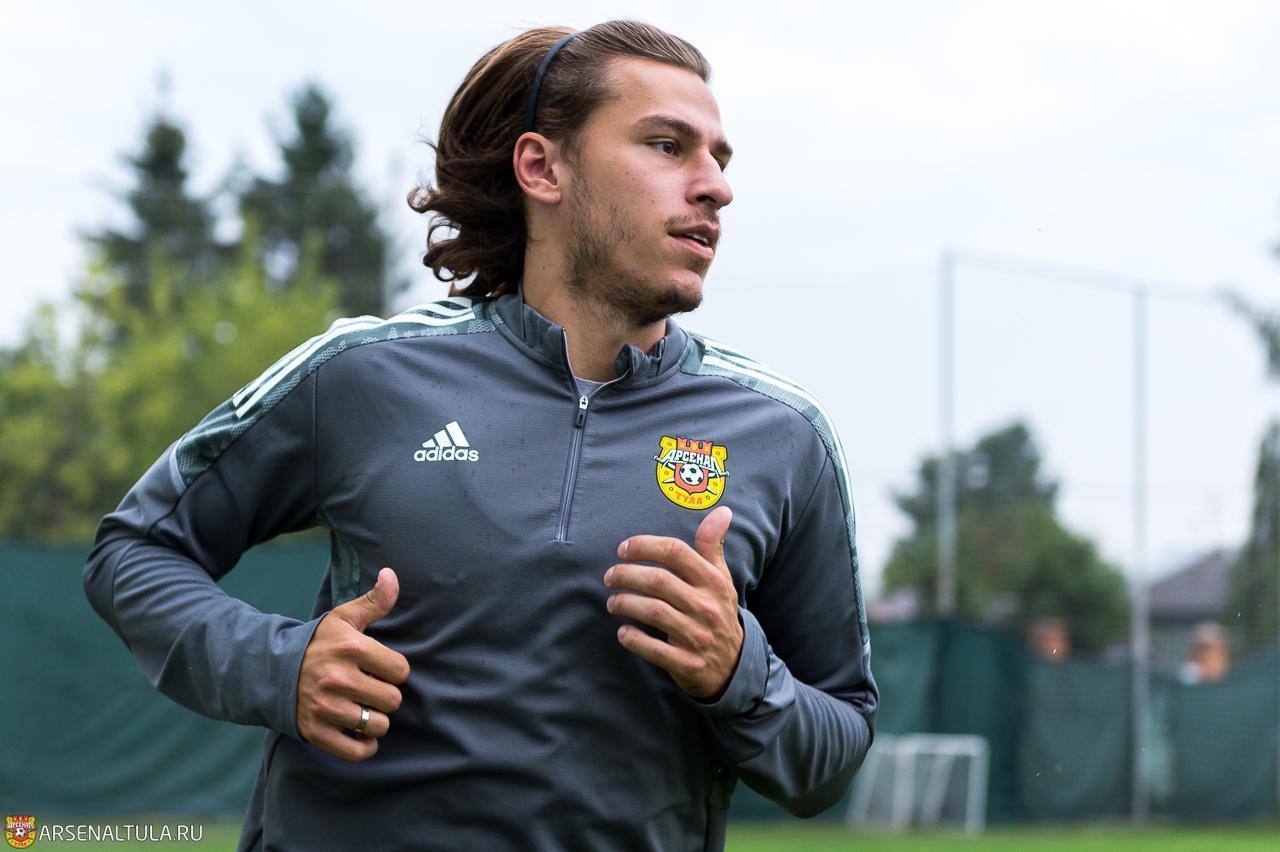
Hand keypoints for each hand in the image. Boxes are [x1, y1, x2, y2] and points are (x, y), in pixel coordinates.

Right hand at [296, 567, 410, 761]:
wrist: (271, 670)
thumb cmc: (317, 643)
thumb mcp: (343, 618)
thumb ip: (374, 601)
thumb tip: (391, 574)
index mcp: (350, 648)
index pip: (401, 670)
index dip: (394, 670)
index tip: (380, 668)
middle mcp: (338, 679)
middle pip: (392, 700)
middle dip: (385, 695)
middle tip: (370, 688)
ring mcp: (326, 708)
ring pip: (378, 726)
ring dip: (375, 720)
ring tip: (363, 708)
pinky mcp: (316, 732)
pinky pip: (357, 751)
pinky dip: (364, 746)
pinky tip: (360, 733)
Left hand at [604, 506, 742, 700]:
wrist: (735, 665)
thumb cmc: (718, 612)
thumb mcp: (720, 579)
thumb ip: (712, 546)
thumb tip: (722, 510)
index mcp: (714, 581)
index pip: (675, 552)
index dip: (644, 546)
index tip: (623, 549)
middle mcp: (707, 606)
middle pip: (658, 581)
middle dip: (626, 575)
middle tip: (610, 577)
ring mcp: (698, 636)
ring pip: (653, 612)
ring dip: (625, 603)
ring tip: (612, 602)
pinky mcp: (688, 663)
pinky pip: (654, 649)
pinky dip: (633, 639)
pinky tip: (623, 632)